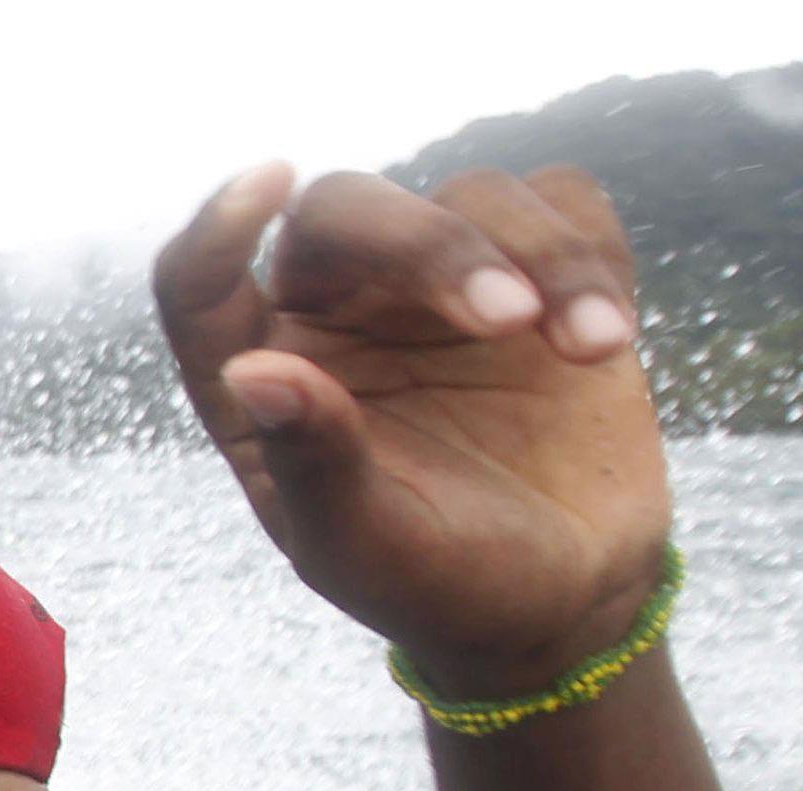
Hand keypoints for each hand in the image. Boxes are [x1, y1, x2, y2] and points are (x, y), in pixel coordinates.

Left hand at [154, 163, 672, 695]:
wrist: (561, 599)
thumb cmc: (437, 583)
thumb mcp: (365, 548)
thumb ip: (312, 461)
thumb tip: (252, 370)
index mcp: (263, 381)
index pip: (199, 285)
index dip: (217, 228)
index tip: (268, 180)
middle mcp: (337, 316)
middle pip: (344, 210)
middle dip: (429, 244)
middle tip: (506, 316)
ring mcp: (436, 289)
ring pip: (473, 195)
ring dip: (544, 255)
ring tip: (591, 348)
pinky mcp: (536, 274)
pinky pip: (562, 203)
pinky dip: (590, 250)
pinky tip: (603, 335)